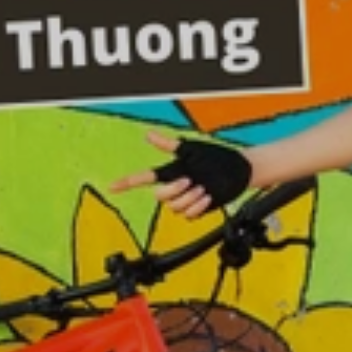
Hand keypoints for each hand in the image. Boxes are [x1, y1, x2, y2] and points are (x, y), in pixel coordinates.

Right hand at [111, 130, 252, 219]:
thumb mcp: (191, 150)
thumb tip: (148, 135)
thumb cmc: (216, 157)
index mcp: (170, 171)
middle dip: (175, 190)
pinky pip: (188, 216)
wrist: (239, 172)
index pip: (143, 178)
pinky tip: (207, 198)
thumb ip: (168, 145)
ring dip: (190, 198)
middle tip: (192, 181)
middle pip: (160, 196)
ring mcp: (185, 199)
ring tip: (204, 189)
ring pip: (174, 208)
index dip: (127, 183)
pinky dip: (198, 207)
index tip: (112, 187)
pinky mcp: (196, 210)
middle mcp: (174, 186)